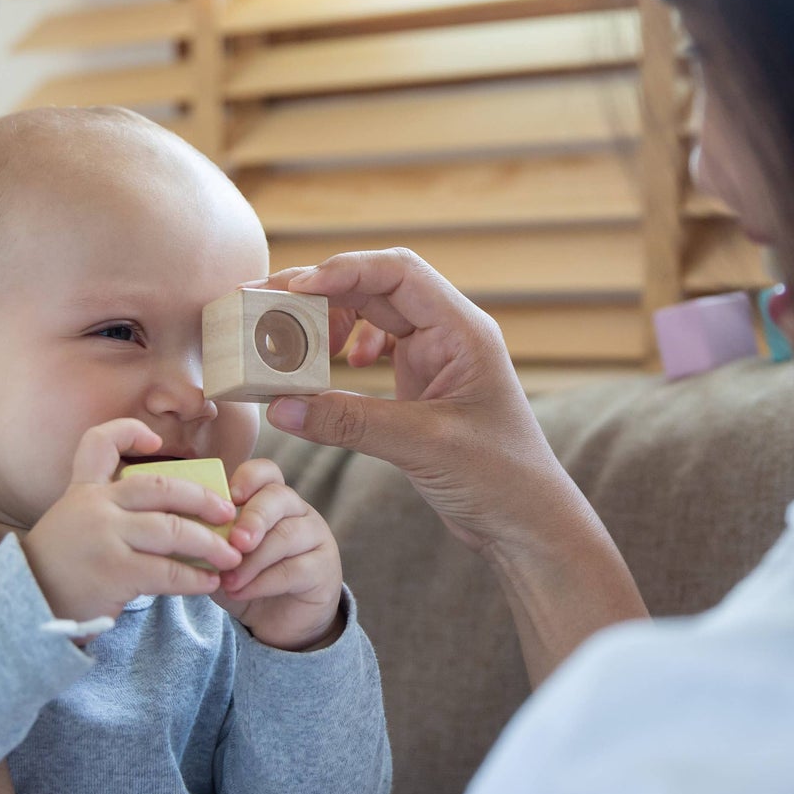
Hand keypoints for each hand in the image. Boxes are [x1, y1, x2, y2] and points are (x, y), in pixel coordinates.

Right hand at [24, 419, 243, 622]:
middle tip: (228, 514)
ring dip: (210, 544)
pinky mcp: (114, 571)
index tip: (156, 440)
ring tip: (230, 558)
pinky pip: (168, 571)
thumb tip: (174, 516)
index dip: (129, 432)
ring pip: (173, 530)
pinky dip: (195, 578)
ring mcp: (104, 537)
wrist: (25, 607)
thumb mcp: (71, 525)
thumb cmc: (59, 570)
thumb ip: (108, 511)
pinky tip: (209, 583)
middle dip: (202, 499)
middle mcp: (94, 506)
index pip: (98, 443)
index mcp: (83, 491)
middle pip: (161, 487)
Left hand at [211, 458, 343, 650]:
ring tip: (228, 581)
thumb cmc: (247, 580)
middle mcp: (298, 512)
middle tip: (234, 542)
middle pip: (279, 497)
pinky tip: (241, 593)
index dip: (248, 478)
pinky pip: (294, 569)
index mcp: (272, 500)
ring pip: (287, 535)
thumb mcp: (223, 558)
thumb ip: (211, 541)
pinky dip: (262, 582)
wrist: (276, 622)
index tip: (228, 497)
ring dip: (252, 560)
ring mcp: (315, 538)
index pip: (266, 472)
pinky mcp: (323, 569)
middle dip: (253, 518)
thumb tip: (185, 532)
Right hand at [248, 250, 572, 557]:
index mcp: (463, 330)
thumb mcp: (422, 445)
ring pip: (372, 316)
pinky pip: (374, 350)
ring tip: (295, 342)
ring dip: (330, 321)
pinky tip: (333, 370)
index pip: (399, 272)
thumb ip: (350, 422)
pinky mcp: (422, 385)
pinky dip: (344, 352)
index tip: (295, 288)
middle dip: (322, 291)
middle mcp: (450, 334)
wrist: (526, 523)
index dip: (345, 270)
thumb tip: (279, 405)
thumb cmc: (499, 478)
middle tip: (267, 304)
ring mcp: (435, 358)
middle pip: (377, 287)